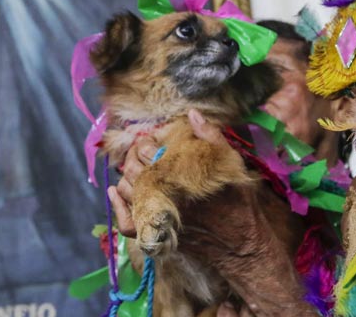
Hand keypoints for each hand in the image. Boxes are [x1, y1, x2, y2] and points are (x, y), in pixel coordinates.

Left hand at [109, 110, 318, 316]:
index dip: (148, 141)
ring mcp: (157, 214)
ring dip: (126, 176)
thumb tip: (192, 114)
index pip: (149, 149)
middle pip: (133, 167)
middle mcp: (163, 193)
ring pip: (126, 190)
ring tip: (134, 169)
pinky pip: (126, 223)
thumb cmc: (237, 199)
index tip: (153, 139)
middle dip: (134, 155)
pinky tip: (115, 192)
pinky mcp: (156, 234)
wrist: (240, 240)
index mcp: (178, 173)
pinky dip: (117, 207)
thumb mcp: (231, 161)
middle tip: (141, 151)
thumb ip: (211, 136)